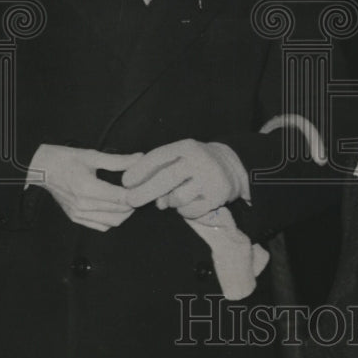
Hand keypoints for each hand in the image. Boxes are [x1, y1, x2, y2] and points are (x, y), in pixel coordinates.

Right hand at [27, 144, 143, 231]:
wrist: (42, 169)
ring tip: (128, 199)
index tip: (143, 186)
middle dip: (134, 203)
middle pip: (120, 212)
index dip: (136, 194)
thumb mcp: (92, 155)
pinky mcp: (75, 218)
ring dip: (125, 213)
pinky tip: (115, 208)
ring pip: (112, 222)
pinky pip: (101, 226)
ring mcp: (79, 214)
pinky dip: (112, 220)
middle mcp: (83, 205)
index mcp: (87, 188)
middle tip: (139, 192)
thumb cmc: (65, 160)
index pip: (121, 198)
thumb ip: (118, 160)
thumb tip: (139, 158)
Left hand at [121, 139, 247, 219]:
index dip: (140, 170)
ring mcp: (209, 179)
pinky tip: (189, 202)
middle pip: (165, 179)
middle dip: (144, 191)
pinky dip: (184, 210)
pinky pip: (190, 211)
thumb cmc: (195, 162)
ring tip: (174, 197)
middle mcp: (198, 161)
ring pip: (177, 198)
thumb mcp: (179, 155)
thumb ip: (159, 169)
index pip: (158, 157)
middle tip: (131, 200)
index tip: (126, 182)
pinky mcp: (217, 197)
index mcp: (186, 147)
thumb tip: (139, 190)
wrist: (231, 167)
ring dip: (169, 202)